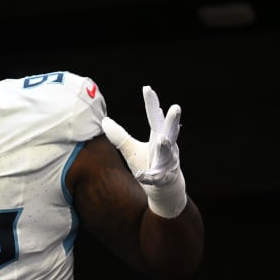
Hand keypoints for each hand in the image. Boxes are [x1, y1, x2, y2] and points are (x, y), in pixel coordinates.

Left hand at [101, 86, 186, 217]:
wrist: (164, 190)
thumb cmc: (149, 164)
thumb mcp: (132, 149)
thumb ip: (120, 136)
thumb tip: (103, 121)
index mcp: (158, 137)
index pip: (154, 118)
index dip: (151, 104)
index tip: (147, 89)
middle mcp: (167, 148)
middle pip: (169, 131)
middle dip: (172, 120)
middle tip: (175, 107)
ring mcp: (167, 163)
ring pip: (167, 154)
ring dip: (164, 147)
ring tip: (162, 140)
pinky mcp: (163, 179)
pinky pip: (156, 177)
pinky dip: (149, 176)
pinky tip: (143, 175)